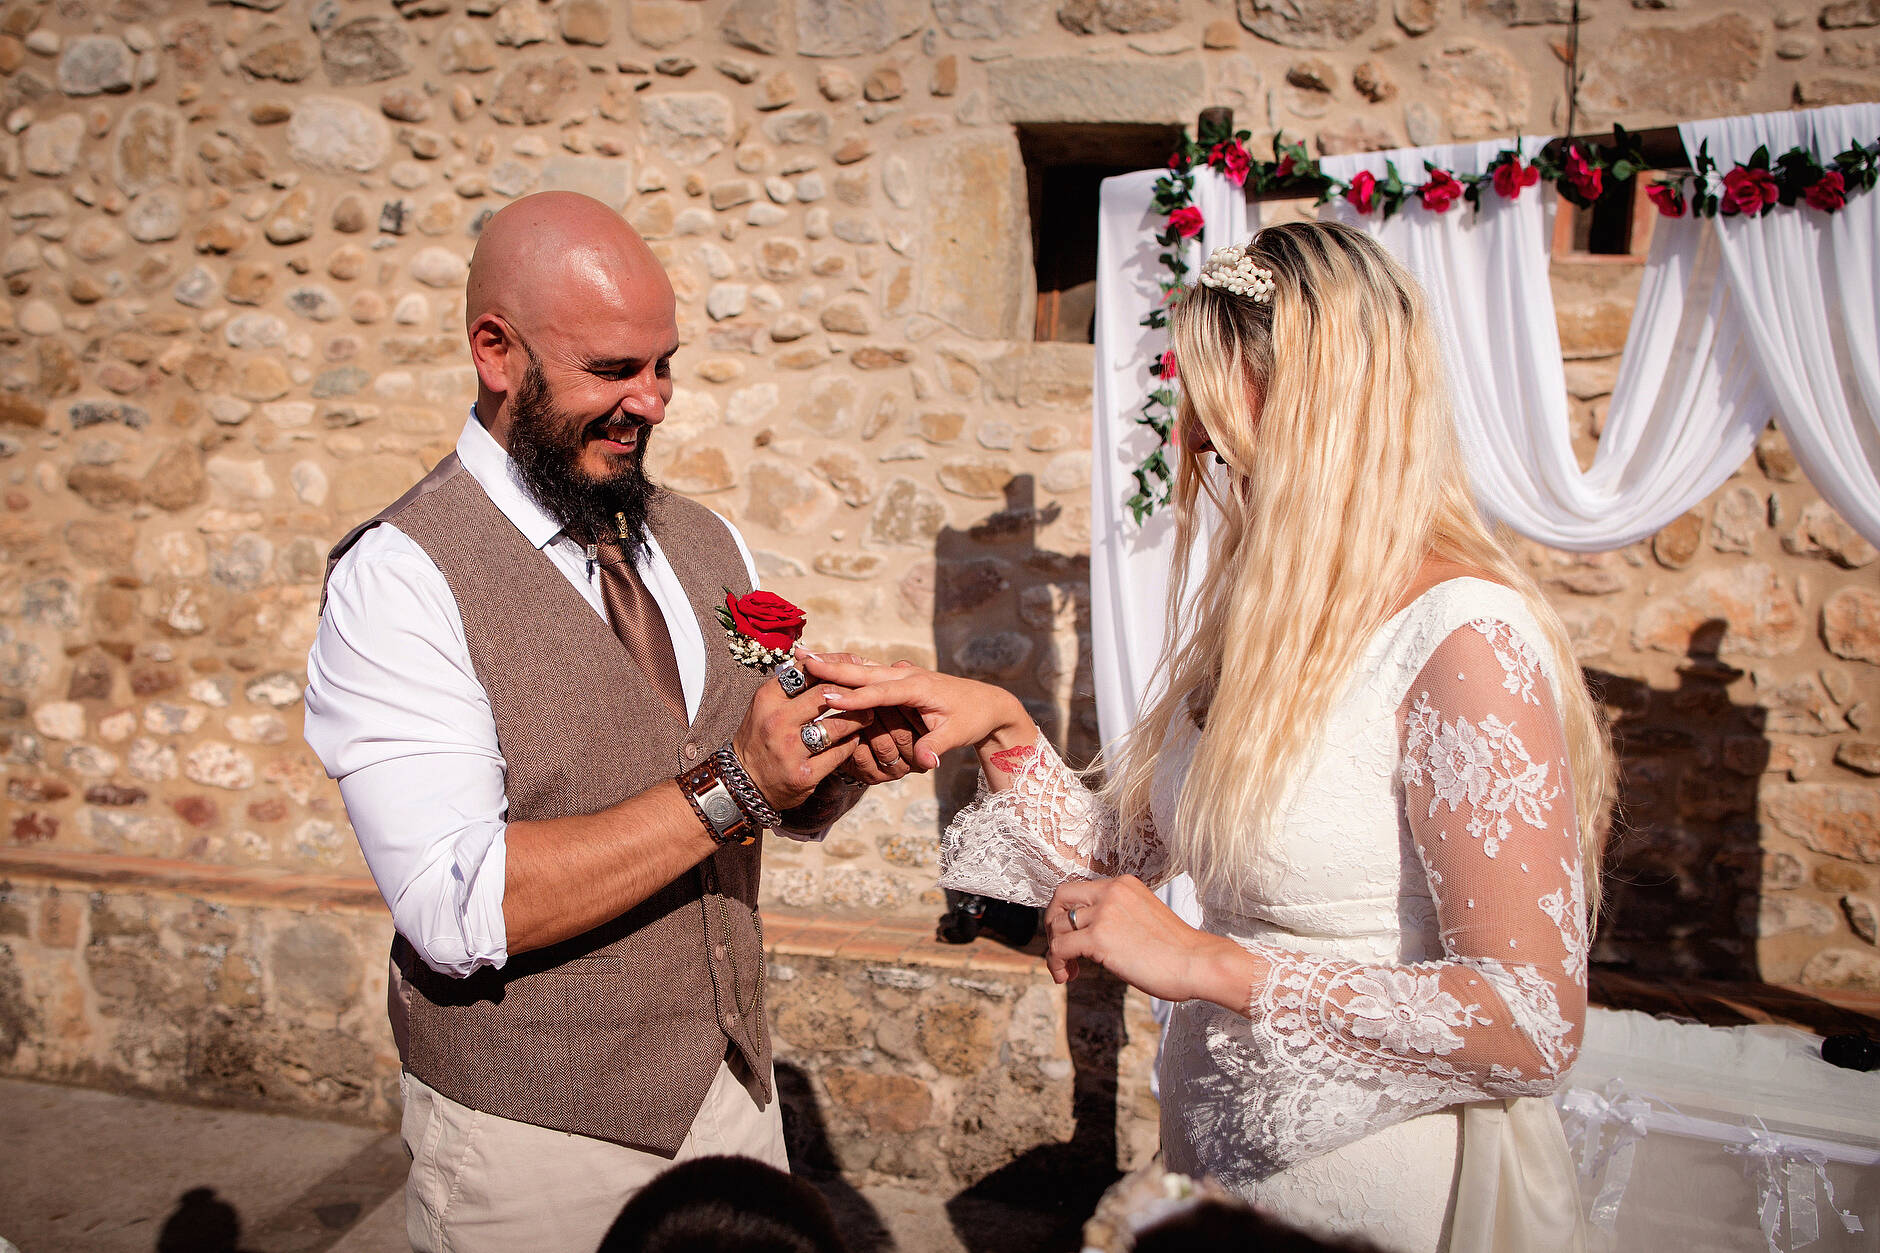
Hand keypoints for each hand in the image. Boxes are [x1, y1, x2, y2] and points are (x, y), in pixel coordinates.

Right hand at [731, 676, 874, 810]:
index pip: (807, 671)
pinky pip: (838, 754)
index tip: (849, 673)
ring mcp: (790, 749)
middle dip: (852, 692)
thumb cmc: (759, 737)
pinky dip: (851, 744)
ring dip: (859, 719)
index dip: (833, 668)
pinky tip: (855, 740)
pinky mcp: (803, 775)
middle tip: (866, 694)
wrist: (744, 782)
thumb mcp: (766, 705)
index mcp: (768, 698)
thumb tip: (817, 657)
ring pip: (837, 725)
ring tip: (867, 716)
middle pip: (826, 693)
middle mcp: (777, 721)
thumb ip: (790, 685)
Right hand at [804, 656, 1027, 770]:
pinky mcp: (899, 678)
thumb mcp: (958, 735)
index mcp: (918, 686)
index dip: (853, 697)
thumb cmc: (971, 718)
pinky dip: (845, 667)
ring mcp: (901, 674)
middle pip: (864, 671)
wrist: (986, 703)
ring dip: (834, 662)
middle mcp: (906, 675)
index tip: (827, 697)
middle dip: (833, 667)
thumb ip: (937, 746)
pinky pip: (868, 671)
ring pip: (862, 667)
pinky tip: (825, 664)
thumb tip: (925, 762)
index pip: (880, 692)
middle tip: (802, 658)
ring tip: (804, 655)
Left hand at [1043, 876, 1255, 1011]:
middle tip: (1062, 951)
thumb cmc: (1177, 951)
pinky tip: (1067, 977)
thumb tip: (1087, 934)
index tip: (1072, 938)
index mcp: (1123, 885)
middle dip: (1053, 925)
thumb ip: (1116, 916)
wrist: (1199, 963)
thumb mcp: (1142, 918)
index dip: (1067, 914)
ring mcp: (1104, 913)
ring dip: (1056, 951)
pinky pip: (1059, 948)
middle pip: (1060, 899)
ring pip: (1057, 927)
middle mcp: (1111, 892)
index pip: (1077, 890)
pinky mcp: (1099, 938)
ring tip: (1069, 971)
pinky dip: (1056, 964)